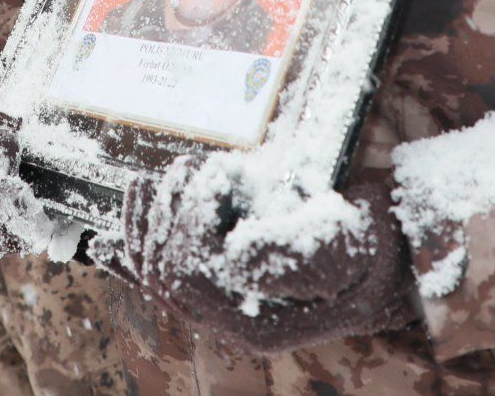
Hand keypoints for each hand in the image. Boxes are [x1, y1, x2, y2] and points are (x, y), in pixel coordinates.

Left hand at [92, 159, 417, 355]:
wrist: (394, 258)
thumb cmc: (374, 245)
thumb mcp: (350, 242)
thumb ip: (301, 251)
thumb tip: (234, 255)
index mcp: (258, 325)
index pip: (189, 275)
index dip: (189, 221)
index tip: (218, 174)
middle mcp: (232, 325)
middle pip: (163, 278)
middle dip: (164, 217)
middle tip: (186, 169)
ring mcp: (222, 308)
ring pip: (154, 277)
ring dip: (144, 226)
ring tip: (148, 183)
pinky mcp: (220, 288)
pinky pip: (159, 281)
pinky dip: (128, 257)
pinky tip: (101, 244)